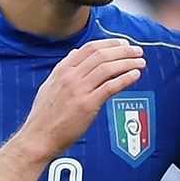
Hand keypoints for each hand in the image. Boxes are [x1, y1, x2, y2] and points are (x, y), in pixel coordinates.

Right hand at [20, 38, 145, 157]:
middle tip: (137, 51)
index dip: (110, 43)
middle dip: (123, 51)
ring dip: (128, 63)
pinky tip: (135, 76)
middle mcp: (71, 76)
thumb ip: (63, 68)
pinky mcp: (88, 105)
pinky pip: (110, 87)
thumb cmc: (44, 116)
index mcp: (62, 70)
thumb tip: (75, 54)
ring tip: (140, 63)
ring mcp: (79, 90)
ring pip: (108, 68)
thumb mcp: (50, 85)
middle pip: (102, 55)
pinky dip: (125, 79)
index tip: (123, 44)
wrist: (39, 137)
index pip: (90, 48)